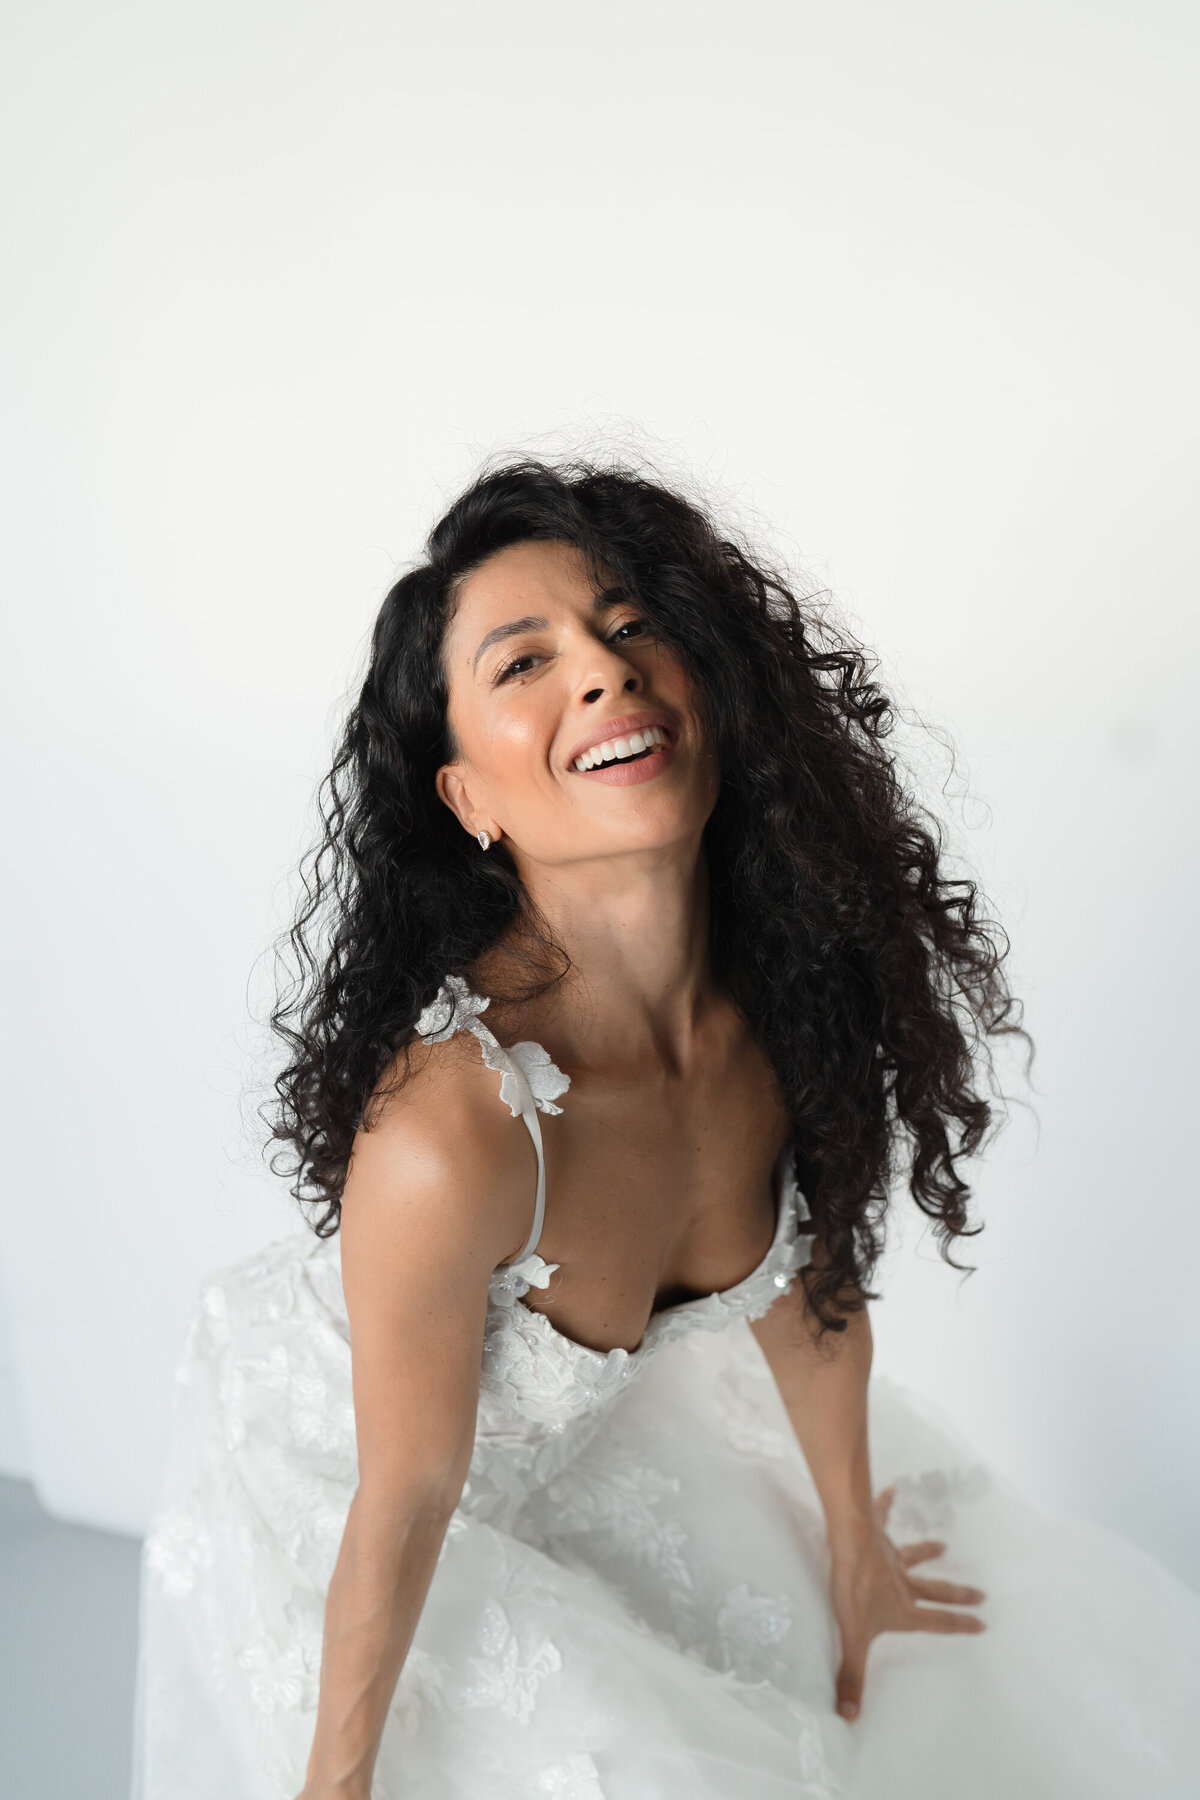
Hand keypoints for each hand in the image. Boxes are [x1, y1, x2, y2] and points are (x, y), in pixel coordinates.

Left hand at [828, 1484, 986, 1722]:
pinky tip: (891, 1490)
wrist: (849, 1546)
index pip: (936, 1622)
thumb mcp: (852, 1640)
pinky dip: (887, 1504)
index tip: (983, 1625)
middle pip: (935, 1590)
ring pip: (914, 1555)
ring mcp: (890, 1557)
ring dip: (927, 1551)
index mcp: (903, 1610)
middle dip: (958, 1593)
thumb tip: (849, 1718)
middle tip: (982, 1593)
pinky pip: (883, 1517)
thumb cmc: (852, 1592)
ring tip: (942, 1545)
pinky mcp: (875, 1535)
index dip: (959, 1625)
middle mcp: (902, 1583)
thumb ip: (851, 1677)